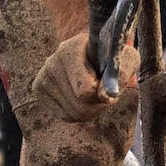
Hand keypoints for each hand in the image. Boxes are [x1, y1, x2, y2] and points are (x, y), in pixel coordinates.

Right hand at [24, 32, 138, 129]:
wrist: (91, 49)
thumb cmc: (112, 55)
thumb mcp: (126, 57)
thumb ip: (121, 73)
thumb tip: (105, 96)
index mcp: (70, 50)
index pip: (86, 91)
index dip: (103, 94)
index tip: (109, 84)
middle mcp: (51, 63)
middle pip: (79, 107)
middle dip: (99, 105)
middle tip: (105, 92)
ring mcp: (43, 77)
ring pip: (73, 114)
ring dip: (91, 109)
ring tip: (95, 92)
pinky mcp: (39, 89)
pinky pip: (64, 116)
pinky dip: (78, 112)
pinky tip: (83, 97)